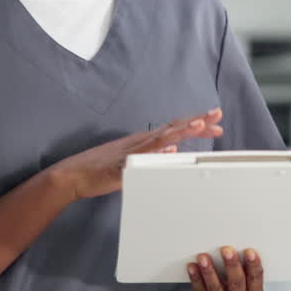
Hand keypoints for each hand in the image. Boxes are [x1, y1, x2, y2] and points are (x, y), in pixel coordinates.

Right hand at [48, 109, 223, 199]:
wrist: (73, 174)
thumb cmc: (102, 169)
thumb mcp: (134, 161)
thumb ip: (154, 156)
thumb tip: (175, 152)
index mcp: (145, 140)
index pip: (175, 128)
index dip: (196, 124)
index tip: (216, 121)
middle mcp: (141, 141)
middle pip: (173, 127)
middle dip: (196, 121)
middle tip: (217, 115)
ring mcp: (131, 151)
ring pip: (160, 138)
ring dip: (180, 131)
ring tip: (199, 124)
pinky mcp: (120, 165)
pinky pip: (140, 158)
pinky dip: (155, 152)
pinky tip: (169, 150)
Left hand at [188, 247, 264, 290]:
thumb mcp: (248, 285)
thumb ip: (246, 271)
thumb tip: (238, 248)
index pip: (255, 278)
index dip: (253, 265)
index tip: (249, 251)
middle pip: (236, 283)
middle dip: (231, 265)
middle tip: (226, 250)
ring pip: (215, 288)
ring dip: (209, 271)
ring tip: (203, 257)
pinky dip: (196, 279)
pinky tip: (193, 267)